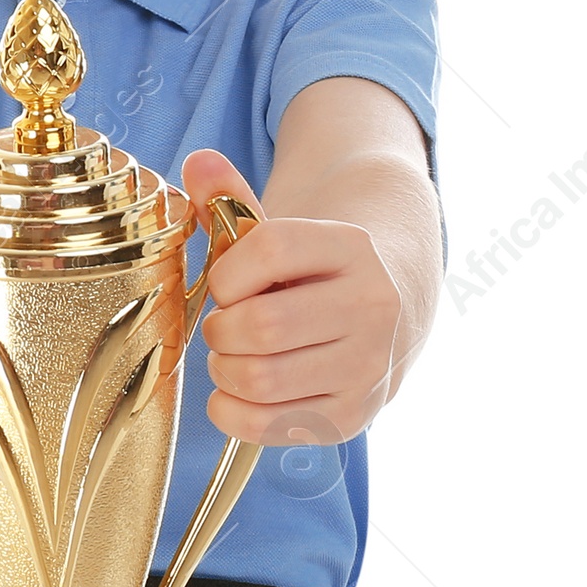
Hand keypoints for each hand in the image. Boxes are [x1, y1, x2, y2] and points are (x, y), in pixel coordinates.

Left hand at [181, 149, 403, 449]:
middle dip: (220, 329)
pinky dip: (231, 410)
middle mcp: (373, 306)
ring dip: (224, 369)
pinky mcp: (354, 416)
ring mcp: (369, 367)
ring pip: (261, 378)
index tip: (226, 282)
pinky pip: (266, 425)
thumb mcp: (280, 233)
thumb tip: (197, 161)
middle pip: (260, 325)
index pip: (268, 251)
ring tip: (232, 356)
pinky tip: (237, 391)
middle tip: (224, 327)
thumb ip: (231, 201)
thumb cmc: (313, 273)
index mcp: (353, 247)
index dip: (225, 272)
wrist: (390, 312)